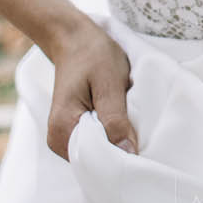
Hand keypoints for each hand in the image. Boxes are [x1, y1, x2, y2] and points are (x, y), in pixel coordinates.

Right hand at [44, 24, 138, 159]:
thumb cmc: (93, 56)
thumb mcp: (109, 83)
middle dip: (119, 155)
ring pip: (98, 156)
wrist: (75, 40)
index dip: (120, 160)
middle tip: (143, 141)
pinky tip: (122, 128)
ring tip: (133, 131)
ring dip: (116, 146)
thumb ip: (116, 119)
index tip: (143, 154)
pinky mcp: (74, 133)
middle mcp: (58, 140)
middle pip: (95, 163)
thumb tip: (128, 153)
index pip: (95, 162)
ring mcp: (64, 139)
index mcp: (62, 129)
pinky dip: (111, 139)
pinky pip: (96, 146)